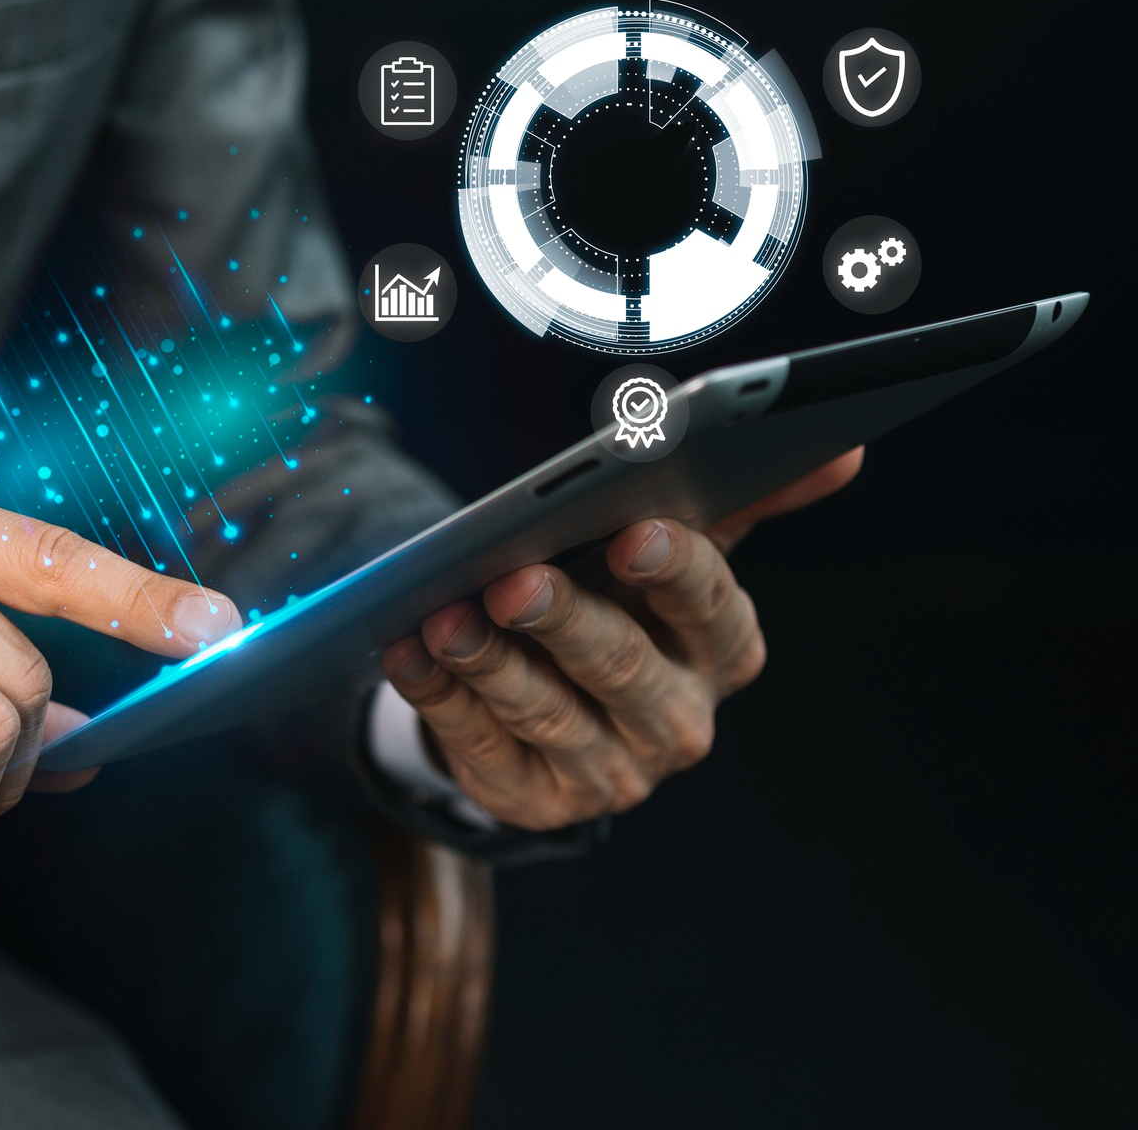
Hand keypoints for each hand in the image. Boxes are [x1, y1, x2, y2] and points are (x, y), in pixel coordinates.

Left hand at [380, 449, 863, 830]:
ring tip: (442, 616)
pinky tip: (407, 651)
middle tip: (513, 578)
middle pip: (621, 667)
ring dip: (489, 662)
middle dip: (565, 620)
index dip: (673, 571)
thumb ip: (742, 499)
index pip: (711, 610)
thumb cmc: (622, 603)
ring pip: (545, 712)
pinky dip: (439, 696)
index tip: (635, 530)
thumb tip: (841, 448)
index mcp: (724, 650)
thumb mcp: (676, 551)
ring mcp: (608, 771)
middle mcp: (676, 720)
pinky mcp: (535, 801)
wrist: (558, 704)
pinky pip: (480, 746)